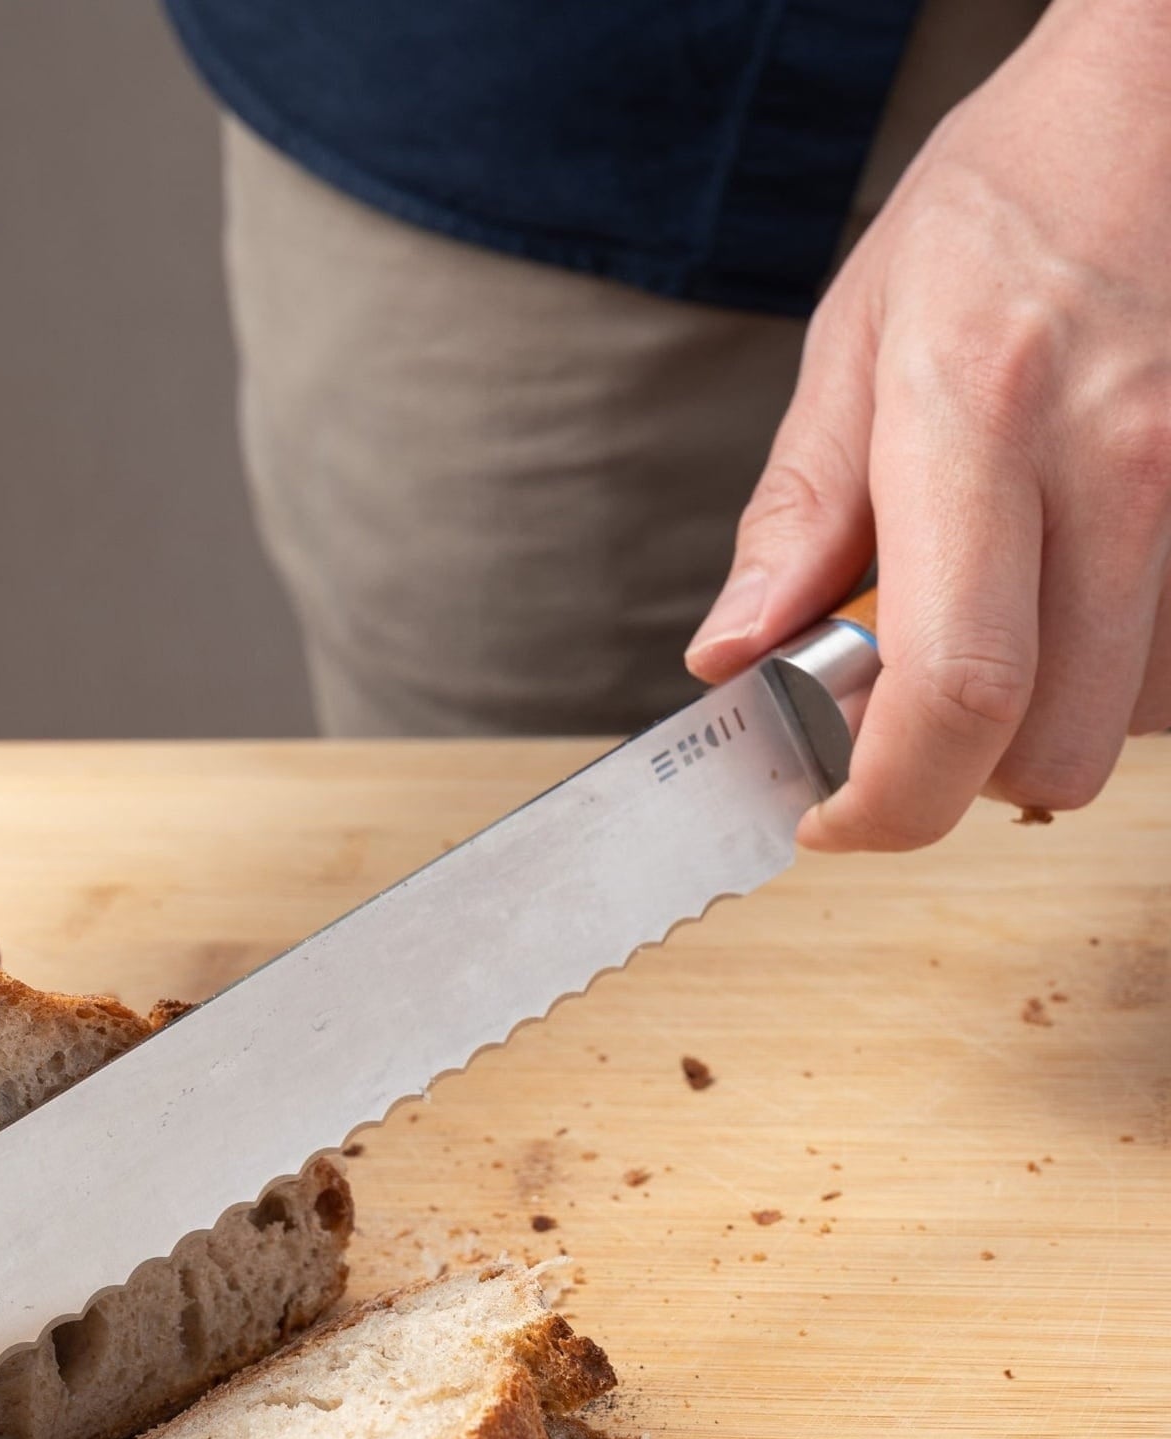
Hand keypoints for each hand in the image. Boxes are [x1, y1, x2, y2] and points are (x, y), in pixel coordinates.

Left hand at [686, 0, 1170, 849]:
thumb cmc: (1005, 202)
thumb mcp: (856, 338)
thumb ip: (796, 516)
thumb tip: (732, 659)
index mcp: (979, 422)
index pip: (954, 690)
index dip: (885, 800)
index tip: (825, 816)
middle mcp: (1116, 465)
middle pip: (1051, 749)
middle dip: (954, 784)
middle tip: (888, 733)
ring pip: (1126, 723)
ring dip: (1033, 731)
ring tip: (976, 643)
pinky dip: (1105, 680)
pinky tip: (1055, 612)